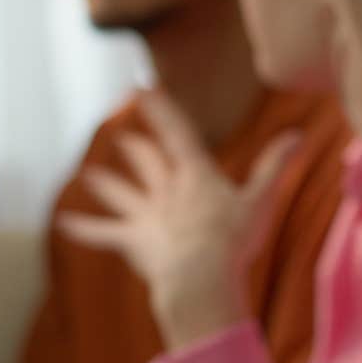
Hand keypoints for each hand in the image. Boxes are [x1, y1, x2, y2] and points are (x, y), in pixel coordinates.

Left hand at [57, 92, 297, 349]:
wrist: (200, 275)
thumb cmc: (235, 239)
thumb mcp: (261, 199)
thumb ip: (275, 165)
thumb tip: (297, 134)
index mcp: (197, 174)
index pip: (177, 132)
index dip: (159, 108)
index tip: (141, 87)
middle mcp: (168, 189)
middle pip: (148, 161)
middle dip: (137, 147)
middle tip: (123, 135)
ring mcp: (148, 215)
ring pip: (123, 194)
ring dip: (108, 184)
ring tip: (90, 175)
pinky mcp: (134, 241)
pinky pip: (105, 233)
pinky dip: (85, 229)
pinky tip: (65, 224)